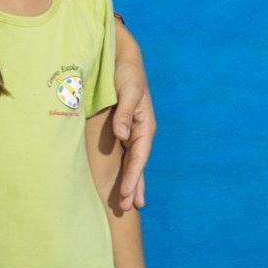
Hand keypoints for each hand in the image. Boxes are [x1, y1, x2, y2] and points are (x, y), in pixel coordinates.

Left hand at [110, 23, 155, 210]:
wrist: (125, 59)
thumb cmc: (127, 74)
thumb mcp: (127, 91)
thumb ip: (124, 114)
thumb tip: (122, 136)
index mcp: (144, 126)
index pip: (138, 157)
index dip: (132, 177)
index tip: (125, 194)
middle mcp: (140, 132)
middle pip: (137, 164)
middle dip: (133, 186)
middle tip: (127, 208)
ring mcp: (132, 131)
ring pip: (132, 162)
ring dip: (130, 181)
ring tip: (128, 203)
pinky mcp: (124, 128)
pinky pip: (125, 154)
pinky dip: (125, 169)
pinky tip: (122, 181)